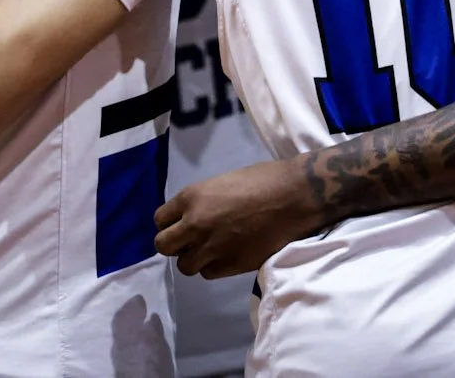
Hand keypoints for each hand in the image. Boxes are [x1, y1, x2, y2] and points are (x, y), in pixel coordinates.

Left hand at [153, 157, 327, 278]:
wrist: (294, 197)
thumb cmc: (264, 180)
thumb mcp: (223, 182)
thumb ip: (203, 201)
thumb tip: (194, 216)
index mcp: (192, 197)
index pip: (160, 219)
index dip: (171, 223)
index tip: (181, 224)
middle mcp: (195, 224)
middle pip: (163, 246)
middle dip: (175, 244)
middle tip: (190, 241)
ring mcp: (212, 247)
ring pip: (184, 266)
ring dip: (194, 259)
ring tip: (211, 250)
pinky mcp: (230, 265)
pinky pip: (208, 273)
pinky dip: (213, 267)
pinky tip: (226, 256)